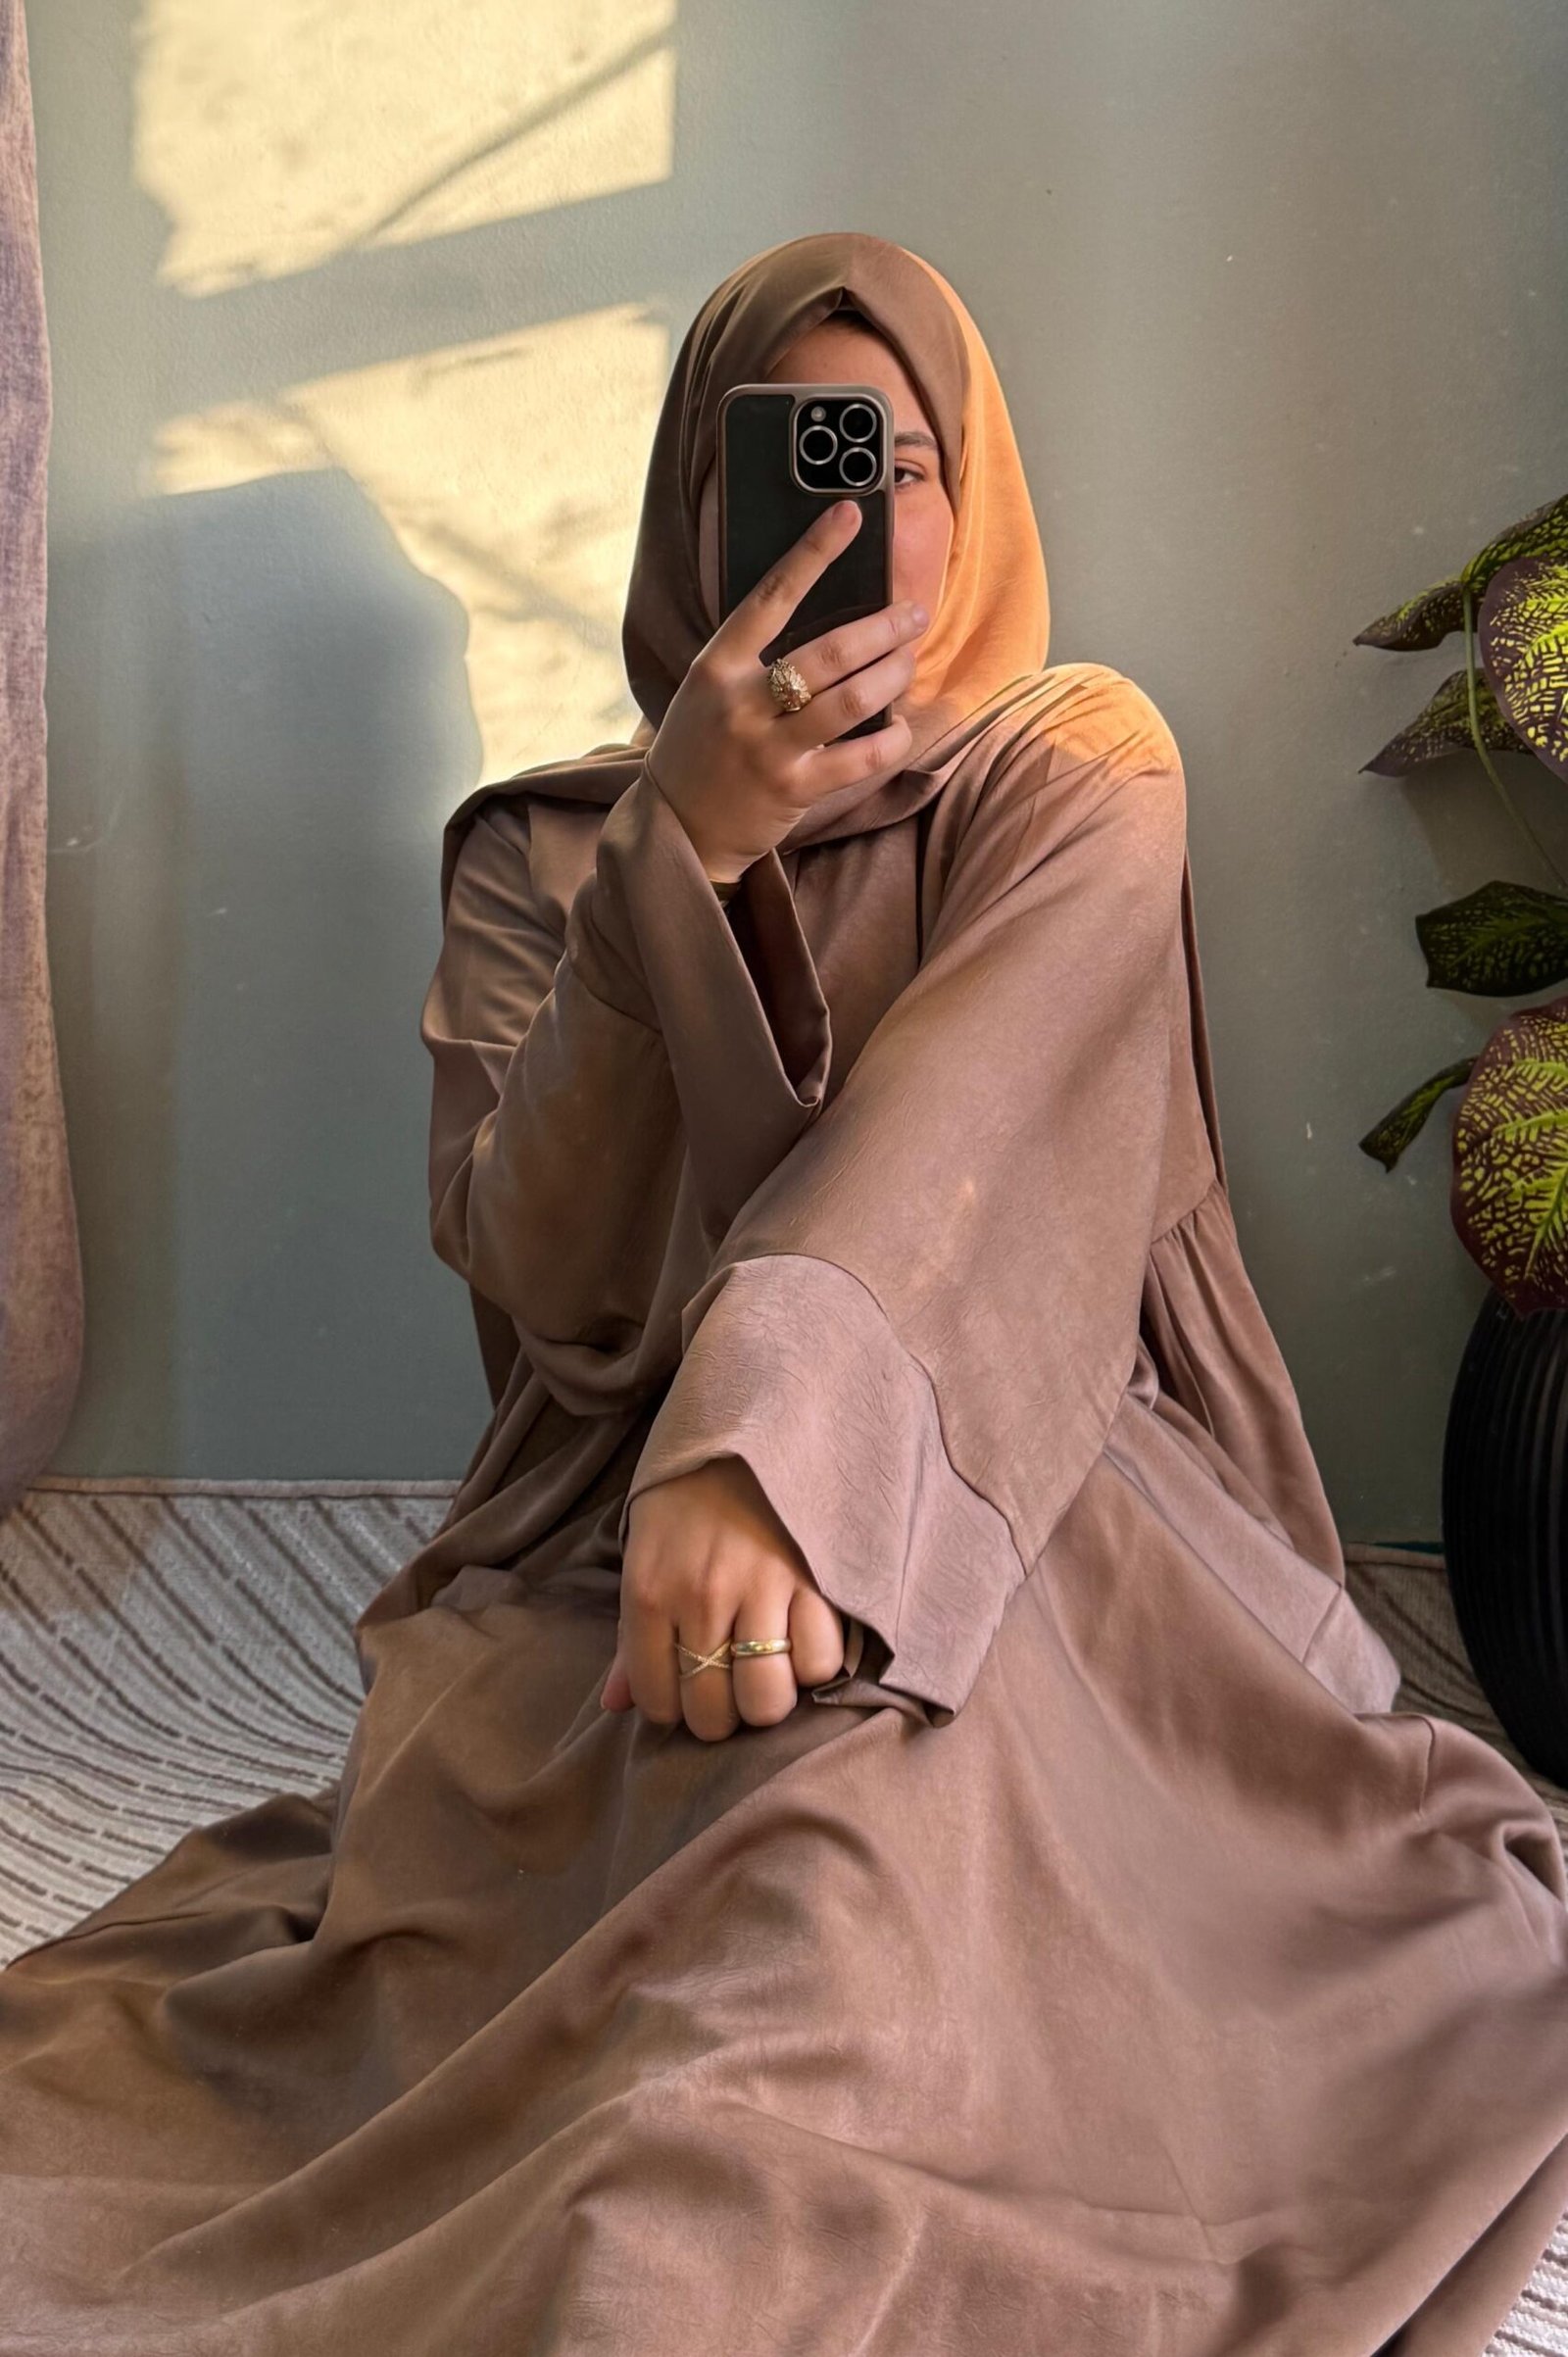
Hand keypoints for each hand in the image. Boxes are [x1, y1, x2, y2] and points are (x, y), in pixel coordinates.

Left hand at [600, 1457, 845, 1740]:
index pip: (657, 1700)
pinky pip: (820, 1660)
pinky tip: (802, 1643)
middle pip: (714, 1713)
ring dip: (768, 1700)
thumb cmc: (686, 1501)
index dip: (674, 1710)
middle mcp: (701, 1595)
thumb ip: (630, 1635)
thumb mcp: (643, 1556)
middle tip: (730, 1690)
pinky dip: (814, 1666)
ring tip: (769, 1675)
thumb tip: (614, 1705)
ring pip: (767, 1699)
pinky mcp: (815, 1576)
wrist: (748, 1426)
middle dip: (722, 1717)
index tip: (688, 1691)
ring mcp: (760, 1586)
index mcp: (649, 1592)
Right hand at [644, 499, 931, 883]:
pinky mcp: (793, 789)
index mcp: (717, 665)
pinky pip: (859, 759)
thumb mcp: (709, 688)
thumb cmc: (701, 746)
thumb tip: (827, 615)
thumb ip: (753, 656)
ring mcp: (768, 748)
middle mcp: (742, 703)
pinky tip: (902, 727)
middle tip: (912, 614)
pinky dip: (891, 739)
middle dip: (884, 627)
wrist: (680, 827)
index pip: (772, 596)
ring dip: (893, 674)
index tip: (849, 514)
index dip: (814, 551)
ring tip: (909, 659)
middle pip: (830, 651)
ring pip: (852, 699)